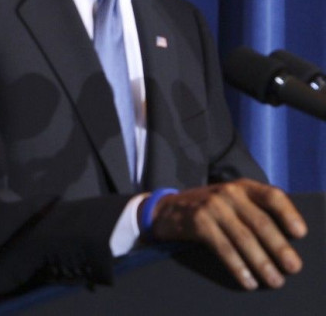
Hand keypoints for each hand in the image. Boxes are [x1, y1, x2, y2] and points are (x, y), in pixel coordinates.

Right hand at [147, 179, 306, 289]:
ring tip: (274, 280)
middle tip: (292, 267)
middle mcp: (228, 192)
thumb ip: (253, 210)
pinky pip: (223, 248)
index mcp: (242, 187)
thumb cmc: (208, 208)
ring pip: (244, 238)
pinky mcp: (198, 222)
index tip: (300, 233)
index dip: (288, 213)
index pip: (272, 195)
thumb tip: (286, 239)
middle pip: (260, 222)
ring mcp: (212, 206)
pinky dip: (238, 267)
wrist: (167, 210)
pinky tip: (248, 280)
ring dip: (261, 262)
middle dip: (279, 247)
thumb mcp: (230, 200)